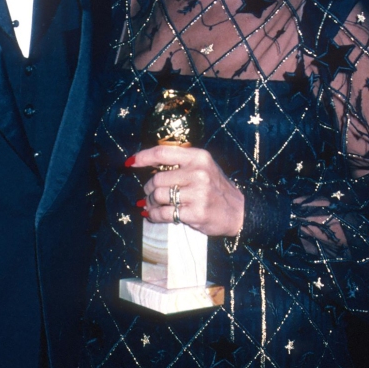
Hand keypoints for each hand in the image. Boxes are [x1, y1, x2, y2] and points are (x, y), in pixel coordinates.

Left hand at [129, 145, 244, 236]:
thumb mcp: (202, 167)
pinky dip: (154, 215)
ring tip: (152, 205)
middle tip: (149, 194)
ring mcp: (198, 193)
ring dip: (150, 203)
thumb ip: (179, 163)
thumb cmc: (215, 187)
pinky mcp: (196, 212)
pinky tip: (153, 214)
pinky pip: (164, 213)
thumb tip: (144, 163)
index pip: (162, 153)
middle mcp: (198, 173)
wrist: (238, 211)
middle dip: (148, 188)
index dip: (143, 157)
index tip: (130, 163)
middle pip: (157, 178)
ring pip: (158, 196)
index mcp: (198, 157)